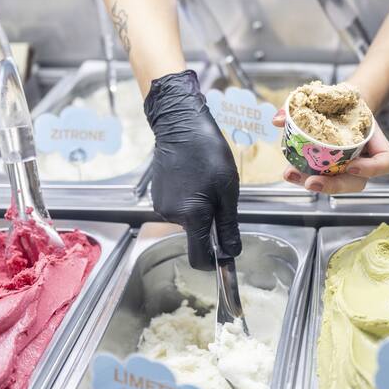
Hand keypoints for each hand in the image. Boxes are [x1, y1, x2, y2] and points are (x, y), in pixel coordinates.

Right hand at [145, 70, 240, 269]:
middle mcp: (172, 216)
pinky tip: (193, 178)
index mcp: (192, 216)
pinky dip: (189, 201)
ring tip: (206, 182)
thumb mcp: (228, 191)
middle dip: (210, 226)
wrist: (179, 125)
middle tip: (221, 198)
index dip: (214, 263)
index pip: (199, 258)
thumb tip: (231, 253)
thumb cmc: (208, 153)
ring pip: (188, 221)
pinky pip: (178, 209)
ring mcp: (162, 206)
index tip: (225, 257)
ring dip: (200, 210)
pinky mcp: (157, 196)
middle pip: (196, 237)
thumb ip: (228, 226)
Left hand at [272, 109, 388, 193]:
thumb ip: (305, 103)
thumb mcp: (334, 95)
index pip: (386, 162)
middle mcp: (365, 160)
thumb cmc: (345, 102)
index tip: (352, 165)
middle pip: (357, 183)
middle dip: (333, 186)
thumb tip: (279, 119)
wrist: (342, 106)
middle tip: (312, 182)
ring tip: (292, 175)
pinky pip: (323, 179)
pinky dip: (305, 177)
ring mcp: (349, 170)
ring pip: (337, 185)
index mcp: (376, 142)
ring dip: (314, 184)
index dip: (372, 169)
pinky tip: (290, 172)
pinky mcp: (333, 171)